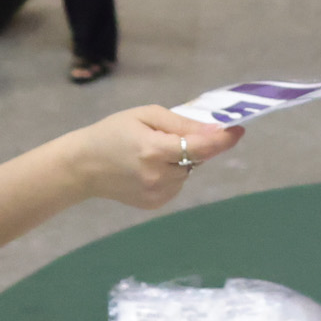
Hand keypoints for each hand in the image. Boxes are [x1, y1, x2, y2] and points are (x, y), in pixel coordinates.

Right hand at [64, 107, 243, 209]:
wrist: (83, 166)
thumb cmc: (112, 132)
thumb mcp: (145, 116)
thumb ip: (181, 124)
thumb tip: (213, 129)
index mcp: (154, 150)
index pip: (200, 148)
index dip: (222, 139)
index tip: (238, 130)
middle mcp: (159, 177)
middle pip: (195, 160)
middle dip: (192, 147)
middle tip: (166, 137)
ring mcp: (157, 195)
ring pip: (187, 173)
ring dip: (180, 162)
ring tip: (151, 154)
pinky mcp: (154, 204)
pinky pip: (176, 185)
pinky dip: (171, 175)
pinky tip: (148, 169)